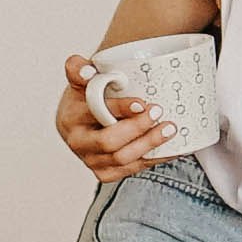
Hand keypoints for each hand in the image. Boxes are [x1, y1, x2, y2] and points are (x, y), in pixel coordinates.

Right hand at [56, 55, 171, 180]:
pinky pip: (132, 169)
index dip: (119, 109)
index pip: (95, 113)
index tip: (142, 103)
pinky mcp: (106, 173)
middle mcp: (78, 142)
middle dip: (137, 129)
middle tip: (158, 112)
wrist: (82, 121)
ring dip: (149, 144)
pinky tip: (170, 147)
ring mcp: (91, 161)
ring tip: (169, 128)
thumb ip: (78, 68)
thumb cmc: (86, 97)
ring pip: (122, 159)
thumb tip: (88, 71)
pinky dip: (153, 158)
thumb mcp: (80, 79)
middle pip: (108, 143)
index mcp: (71, 117)